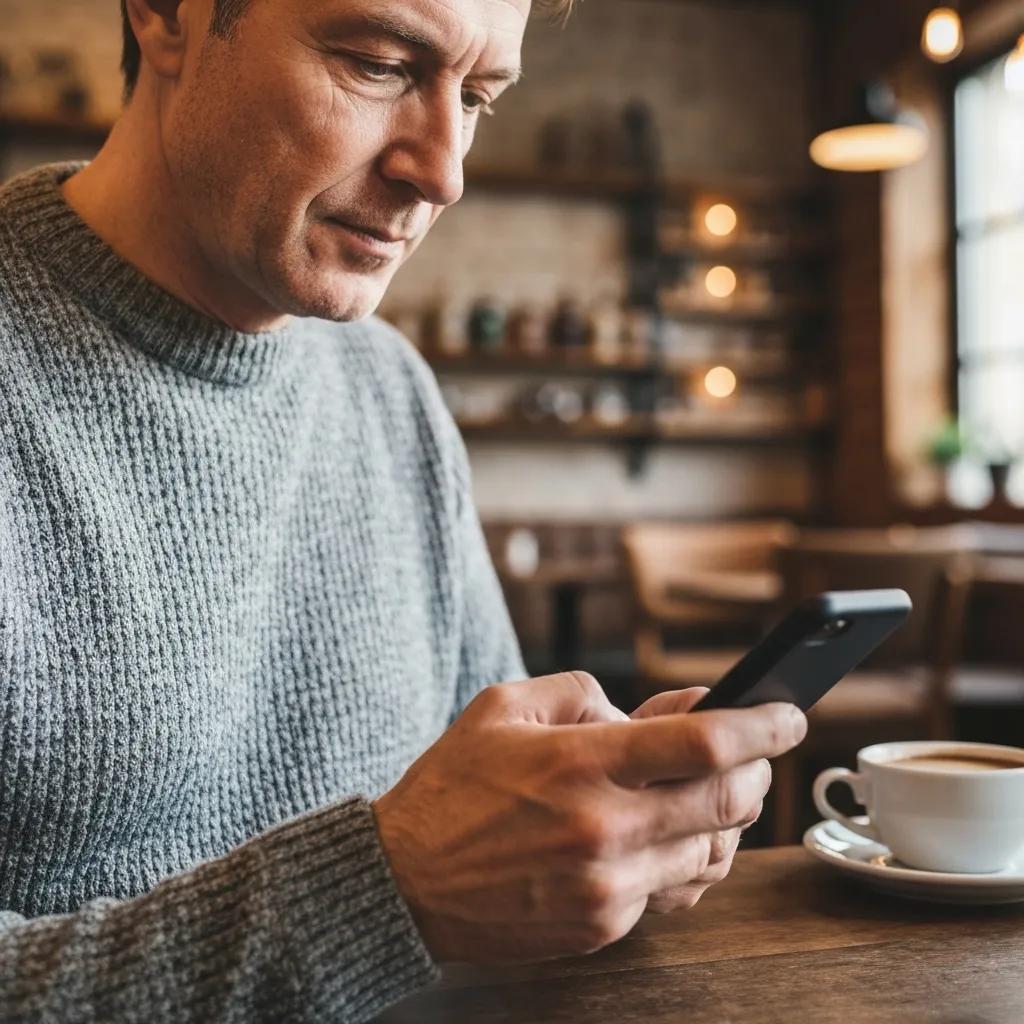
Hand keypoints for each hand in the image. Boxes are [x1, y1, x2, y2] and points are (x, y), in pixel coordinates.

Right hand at [373, 671, 805, 964]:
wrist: (405, 881)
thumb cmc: (453, 783)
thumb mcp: (506, 706)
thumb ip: (586, 693)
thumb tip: (655, 711)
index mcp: (581, 762)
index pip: (705, 743)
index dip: (762, 725)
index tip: (790, 713)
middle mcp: (604, 827)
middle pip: (728, 800)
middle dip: (756, 770)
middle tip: (751, 752)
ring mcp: (607, 885)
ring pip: (713, 853)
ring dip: (724, 817)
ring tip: (704, 791)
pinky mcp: (601, 925)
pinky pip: (674, 892)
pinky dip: (684, 859)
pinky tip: (663, 837)